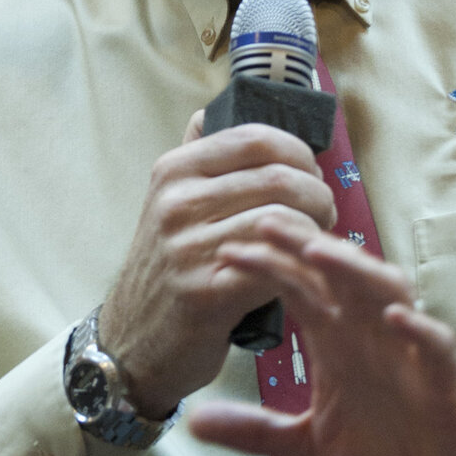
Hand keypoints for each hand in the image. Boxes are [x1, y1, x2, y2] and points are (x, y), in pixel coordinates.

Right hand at [99, 120, 335, 418]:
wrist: (131, 342)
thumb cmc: (166, 271)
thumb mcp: (166, 204)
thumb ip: (194, 159)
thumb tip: (213, 113)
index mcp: (174, 171)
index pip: (256, 139)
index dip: (299, 154)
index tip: (311, 175)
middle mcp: (177, 203)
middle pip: (280, 179)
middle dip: (318, 195)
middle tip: (324, 214)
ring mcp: (189, 248)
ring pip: (285, 221)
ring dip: (316, 234)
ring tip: (316, 244)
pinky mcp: (207, 294)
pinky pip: (277, 266)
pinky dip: (304, 270)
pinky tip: (307, 276)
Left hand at [186, 222, 455, 455]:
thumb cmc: (388, 453)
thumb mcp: (307, 446)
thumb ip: (255, 430)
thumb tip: (191, 423)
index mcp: (338, 341)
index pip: (298, 289)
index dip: (264, 268)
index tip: (222, 253)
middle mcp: (372, 334)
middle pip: (338, 276)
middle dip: (303, 246)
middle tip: (263, 221)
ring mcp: (411, 352)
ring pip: (387, 293)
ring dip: (357, 271)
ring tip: (322, 253)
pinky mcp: (446, 380)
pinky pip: (437, 345)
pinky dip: (419, 328)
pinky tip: (398, 317)